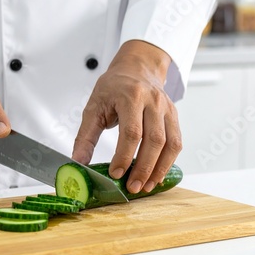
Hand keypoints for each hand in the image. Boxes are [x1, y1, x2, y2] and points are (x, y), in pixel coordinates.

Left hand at [72, 40, 181, 193]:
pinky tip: (157, 174)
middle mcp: (153, 101)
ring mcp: (167, 108)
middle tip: (133, 187)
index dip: (124, 156)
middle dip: (143, 168)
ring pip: (170, 143)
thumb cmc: (113, 87)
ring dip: (159, 169)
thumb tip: (77, 162)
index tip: (115, 173)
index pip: (131, 132)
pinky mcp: (174, 116)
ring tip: (146, 186)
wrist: (136, 68)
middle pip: (154, 140)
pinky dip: (168, 161)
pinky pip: (176, 142)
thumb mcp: (93, 107)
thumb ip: (85, 136)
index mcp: (131, 96)